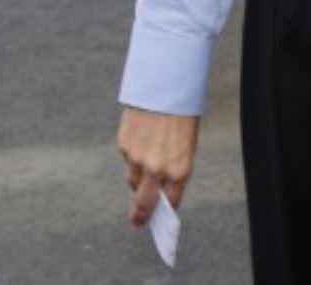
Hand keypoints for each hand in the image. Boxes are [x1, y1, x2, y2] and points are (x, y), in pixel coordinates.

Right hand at [118, 105, 199, 228]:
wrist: (165, 87)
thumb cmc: (181, 115)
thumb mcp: (187, 145)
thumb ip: (174, 167)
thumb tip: (161, 186)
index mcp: (179, 170)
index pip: (171, 202)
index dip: (165, 210)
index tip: (159, 219)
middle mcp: (157, 169)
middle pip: (144, 202)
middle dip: (140, 215)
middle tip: (137, 223)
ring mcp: (137, 159)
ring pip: (133, 179)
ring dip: (138, 178)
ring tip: (146, 162)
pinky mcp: (124, 145)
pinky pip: (127, 158)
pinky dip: (133, 154)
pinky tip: (142, 138)